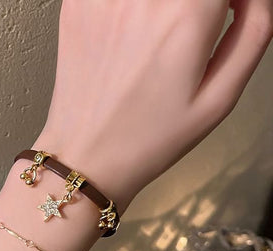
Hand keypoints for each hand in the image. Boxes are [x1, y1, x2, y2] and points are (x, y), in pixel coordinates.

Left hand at [33, 0, 271, 212]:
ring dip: (161, 5)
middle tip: (189, 30)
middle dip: (195, 2)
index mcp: (184, 16)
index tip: (223, 14)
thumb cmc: (149, 139)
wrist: (87, 157)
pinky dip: (128, 4)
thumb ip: (253, 32)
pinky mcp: (75, 6)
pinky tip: (127, 34)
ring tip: (154, 40)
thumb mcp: (219, 100)